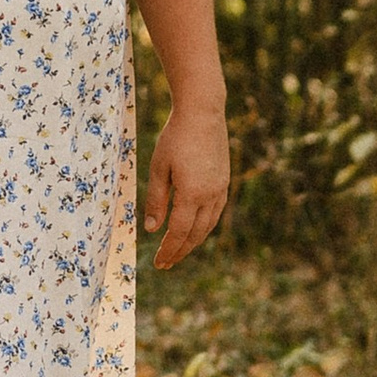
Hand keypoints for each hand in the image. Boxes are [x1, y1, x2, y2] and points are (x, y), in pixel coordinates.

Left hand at [143, 100, 229, 270]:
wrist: (202, 113)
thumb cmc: (175, 137)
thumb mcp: (159, 168)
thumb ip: (156, 200)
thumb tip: (152, 229)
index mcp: (192, 194)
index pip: (179, 232)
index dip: (168, 250)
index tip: (158, 264)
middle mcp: (210, 195)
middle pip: (195, 234)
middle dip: (179, 251)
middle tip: (165, 264)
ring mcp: (220, 189)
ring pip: (208, 226)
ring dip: (193, 241)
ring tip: (178, 250)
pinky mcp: (224, 181)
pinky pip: (215, 213)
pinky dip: (204, 226)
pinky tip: (195, 228)